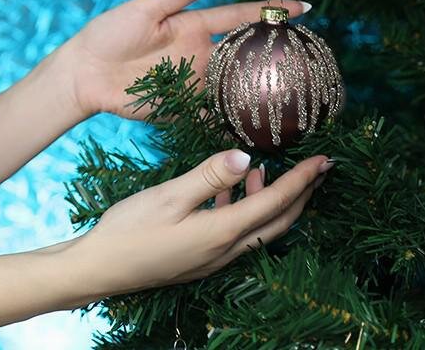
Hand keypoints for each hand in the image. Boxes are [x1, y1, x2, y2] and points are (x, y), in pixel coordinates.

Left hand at [58, 0, 309, 119]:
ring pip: (236, 86)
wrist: (83, 74)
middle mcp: (200, 54)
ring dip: (263, 91)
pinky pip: (215, 117)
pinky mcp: (183, 109)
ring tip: (300, 96)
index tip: (304, 8)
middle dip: (277, 55)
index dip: (270, 11)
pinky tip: (261, 130)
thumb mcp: (145, 8)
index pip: (239, 17)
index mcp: (193, 26)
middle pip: (246, 54)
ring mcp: (194, 83)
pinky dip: (236, 123)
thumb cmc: (109, 34)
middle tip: (314, 58)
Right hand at [70, 149, 331, 299]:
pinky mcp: (200, 257)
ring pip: (259, 228)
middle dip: (302, 195)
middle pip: (278, 222)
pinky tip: (231, 190)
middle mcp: (226, 250)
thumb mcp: (168, 196)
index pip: (274, 203)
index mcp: (222, 233)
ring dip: (273, 201)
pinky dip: (245, 209)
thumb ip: (209, 176)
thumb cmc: (129, 230)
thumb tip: (247, 155)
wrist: (100, 269)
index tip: (324, 159)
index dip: (301, 180)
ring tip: (270, 170)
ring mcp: (214, 257)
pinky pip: (238, 233)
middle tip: (319, 169)